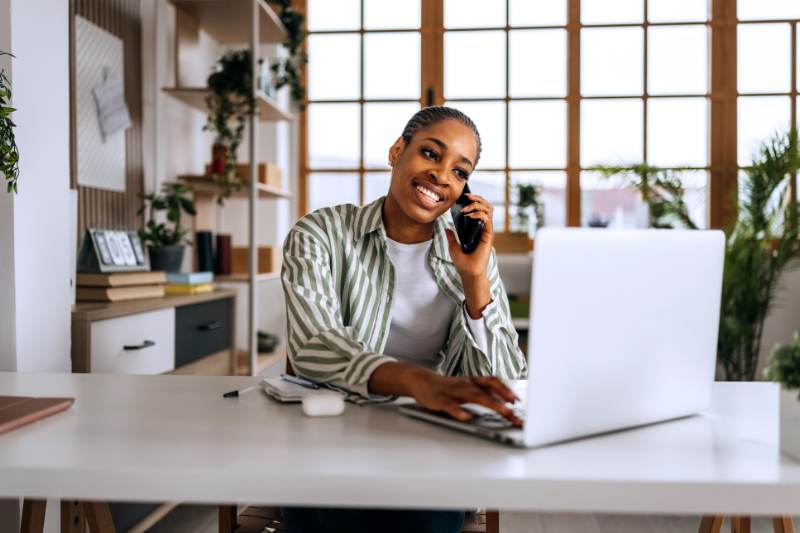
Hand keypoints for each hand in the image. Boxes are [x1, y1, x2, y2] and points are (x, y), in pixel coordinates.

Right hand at [369, 362, 521, 426]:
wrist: (420, 381)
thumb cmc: (446, 388)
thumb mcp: (466, 388)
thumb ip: (482, 394)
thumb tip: (503, 404)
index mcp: (472, 382)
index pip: (493, 383)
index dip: (506, 390)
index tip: (518, 400)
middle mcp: (466, 385)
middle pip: (489, 391)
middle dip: (505, 400)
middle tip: (517, 412)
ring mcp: (454, 391)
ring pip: (475, 396)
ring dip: (492, 404)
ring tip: (505, 412)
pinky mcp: (441, 400)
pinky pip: (451, 406)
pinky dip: (459, 412)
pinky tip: (467, 418)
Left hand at [445, 193, 493, 318]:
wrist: (468, 271)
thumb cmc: (462, 261)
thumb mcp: (452, 245)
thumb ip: (451, 235)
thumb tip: (446, 227)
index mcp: (477, 229)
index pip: (480, 209)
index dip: (474, 201)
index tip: (464, 198)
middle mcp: (484, 228)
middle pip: (487, 206)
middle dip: (477, 198)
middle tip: (467, 196)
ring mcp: (487, 231)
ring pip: (489, 209)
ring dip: (477, 204)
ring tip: (466, 207)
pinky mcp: (489, 235)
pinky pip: (487, 219)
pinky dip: (478, 214)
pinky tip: (469, 216)